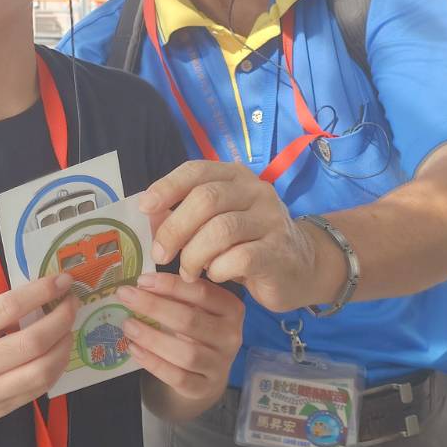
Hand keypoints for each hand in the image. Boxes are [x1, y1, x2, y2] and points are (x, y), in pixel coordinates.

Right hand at [0, 274, 77, 438]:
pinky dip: (54, 369)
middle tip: (72, 305)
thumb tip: (37, 300)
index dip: (41, 292)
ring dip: (64, 347)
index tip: (62, 281)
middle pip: (32, 343)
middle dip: (61, 320)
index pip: (8, 308)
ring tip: (69, 330)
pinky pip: (37, 391)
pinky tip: (58, 355)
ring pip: (41, 371)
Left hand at [117, 273, 242, 408]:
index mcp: (231, 309)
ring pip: (186, 353)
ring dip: (152, 338)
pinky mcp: (205, 387)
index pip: (202, 293)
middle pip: (190, 321)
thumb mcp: (197, 309)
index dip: (171, 285)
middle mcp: (231, 336)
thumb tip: (142, 284)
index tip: (141, 280)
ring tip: (128, 325)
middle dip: (154, 307)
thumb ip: (178, 295)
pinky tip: (134, 349)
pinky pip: (178, 377)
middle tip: (126, 296)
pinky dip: (153, 363)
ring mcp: (220, 365)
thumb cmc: (198, 331)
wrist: (208, 373)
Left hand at [140, 161, 341, 312]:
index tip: (145, 207)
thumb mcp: (216, 222)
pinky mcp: (279, 252)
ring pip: (221, 229)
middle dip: (175, 228)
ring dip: (194, 254)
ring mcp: (271, 220)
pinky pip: (240, 258)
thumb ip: (185, 215)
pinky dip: (218, 270)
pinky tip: (215, 275)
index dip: (167, 186)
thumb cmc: (248, 243)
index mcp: (236, 177)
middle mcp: (256, 191)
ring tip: (188, 271)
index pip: (197, 171)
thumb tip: (147, 216)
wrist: (301, 267)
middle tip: (160, 252)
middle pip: (207, 199)